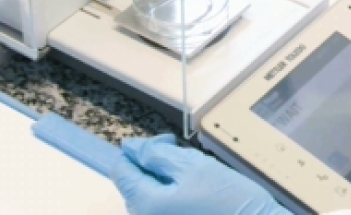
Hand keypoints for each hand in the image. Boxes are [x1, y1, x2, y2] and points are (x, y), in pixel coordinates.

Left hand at [112, 135, 289, 214]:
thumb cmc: (229, 202)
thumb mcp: (192, 166)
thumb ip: (157, 154)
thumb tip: (132, 147)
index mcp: (146, 204)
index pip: (121, 170)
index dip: (138, 149)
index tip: (164, 143)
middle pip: (135, 183)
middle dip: (156, 164)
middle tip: (185, 156)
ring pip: (151, 194)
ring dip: (168, 179)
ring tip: (197, 176)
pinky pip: (164, 207)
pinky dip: (176, 194)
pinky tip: (199, 192)